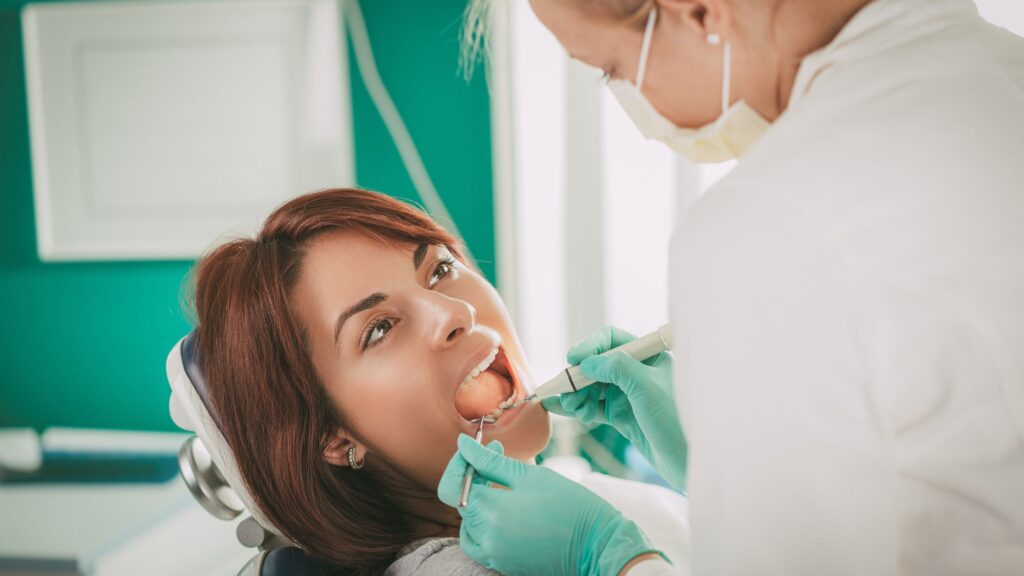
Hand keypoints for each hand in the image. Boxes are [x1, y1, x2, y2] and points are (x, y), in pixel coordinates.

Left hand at [438, 435, 665, 575]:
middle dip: (476, 476)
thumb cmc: (571, 506)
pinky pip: (482, 542)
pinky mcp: (504, 564)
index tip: (481, 448)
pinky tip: (507, 508)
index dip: (463, 463)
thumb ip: (491, 461)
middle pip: (463, 503)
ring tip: (504, 484)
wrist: (598, 546)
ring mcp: (494, 555)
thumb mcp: (530, 475)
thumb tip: (463, 444)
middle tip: (499, 455)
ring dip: (479, 502)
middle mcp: (487, 538)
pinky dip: (486, 523)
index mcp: (491, 513)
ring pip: (470, 524)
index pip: (455, 486)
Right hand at [542, 325, 687, 489]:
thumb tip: (587, 362)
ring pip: (593, 386)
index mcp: (649, 357)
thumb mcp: (646, 387)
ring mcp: (629, 395)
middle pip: (598, 364)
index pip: (612, 339)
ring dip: (579, 394)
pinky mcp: (623, 416)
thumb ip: (616, 368)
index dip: (590, 347)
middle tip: (568, 393)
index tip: (572, 360)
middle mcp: (638, 372)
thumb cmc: (676, 421)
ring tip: (576, 409)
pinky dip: (580, 407)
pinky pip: (594, 406)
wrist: (688, 462)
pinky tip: (567, 411)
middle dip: (580, 377)